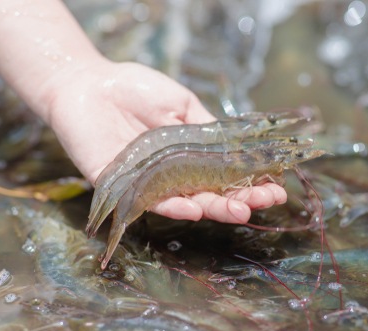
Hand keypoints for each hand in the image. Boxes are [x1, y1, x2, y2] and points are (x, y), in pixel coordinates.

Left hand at [46, 60, 286, 223]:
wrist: (91, 82)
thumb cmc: (137, 90)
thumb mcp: (182, 105)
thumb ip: (207, 129)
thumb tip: (239, 148)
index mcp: (190, 158)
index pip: (225, 176)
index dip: (250, 182)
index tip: (276, 186)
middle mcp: (172, 176)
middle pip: (209, 194)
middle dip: (240, 199)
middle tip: (265, 201)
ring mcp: (148, 183)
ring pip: (184, 202)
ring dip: (212, 208)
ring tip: (240, 211)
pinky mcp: (119, 185)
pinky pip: (147, 201)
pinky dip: (170, 206)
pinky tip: (195, 209)